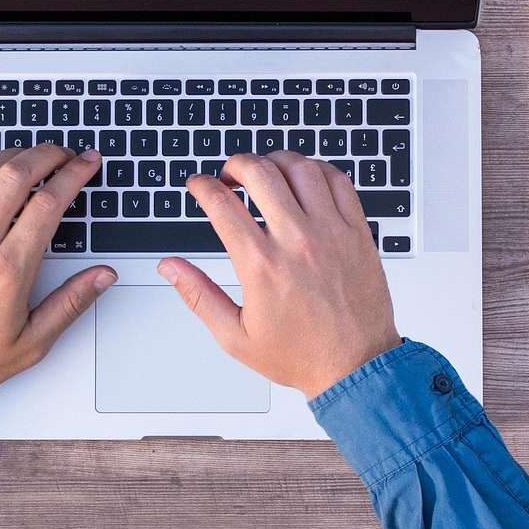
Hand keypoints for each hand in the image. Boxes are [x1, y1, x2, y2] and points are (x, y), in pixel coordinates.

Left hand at [0, 145, 115, 394]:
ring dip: (12, 154)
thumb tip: (102, 276)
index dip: (74, 174)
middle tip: (64, 153)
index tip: (87, 163)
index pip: (49, 203)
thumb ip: (71, 304)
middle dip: (47, 154)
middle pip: (16, 174)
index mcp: (8, 270)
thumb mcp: (32, 343)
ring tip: (31, 155)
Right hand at [157, 152, 399, 398]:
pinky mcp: (357, 232)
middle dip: (235, 164)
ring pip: (300, 168)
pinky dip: (316, 170)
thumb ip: (198, 295)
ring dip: (275, 162)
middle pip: (259, 173)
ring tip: (266, 173)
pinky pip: (338, 181)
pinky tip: (305, 180)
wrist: (356, 367)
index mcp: (261, 266)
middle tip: (229, 175)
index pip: (221, 204)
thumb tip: (170, 267)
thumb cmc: (300, 355)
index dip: (202, 186)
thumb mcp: (235, 336)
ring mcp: (331, 233)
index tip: (199, 186)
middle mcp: (296, 242)